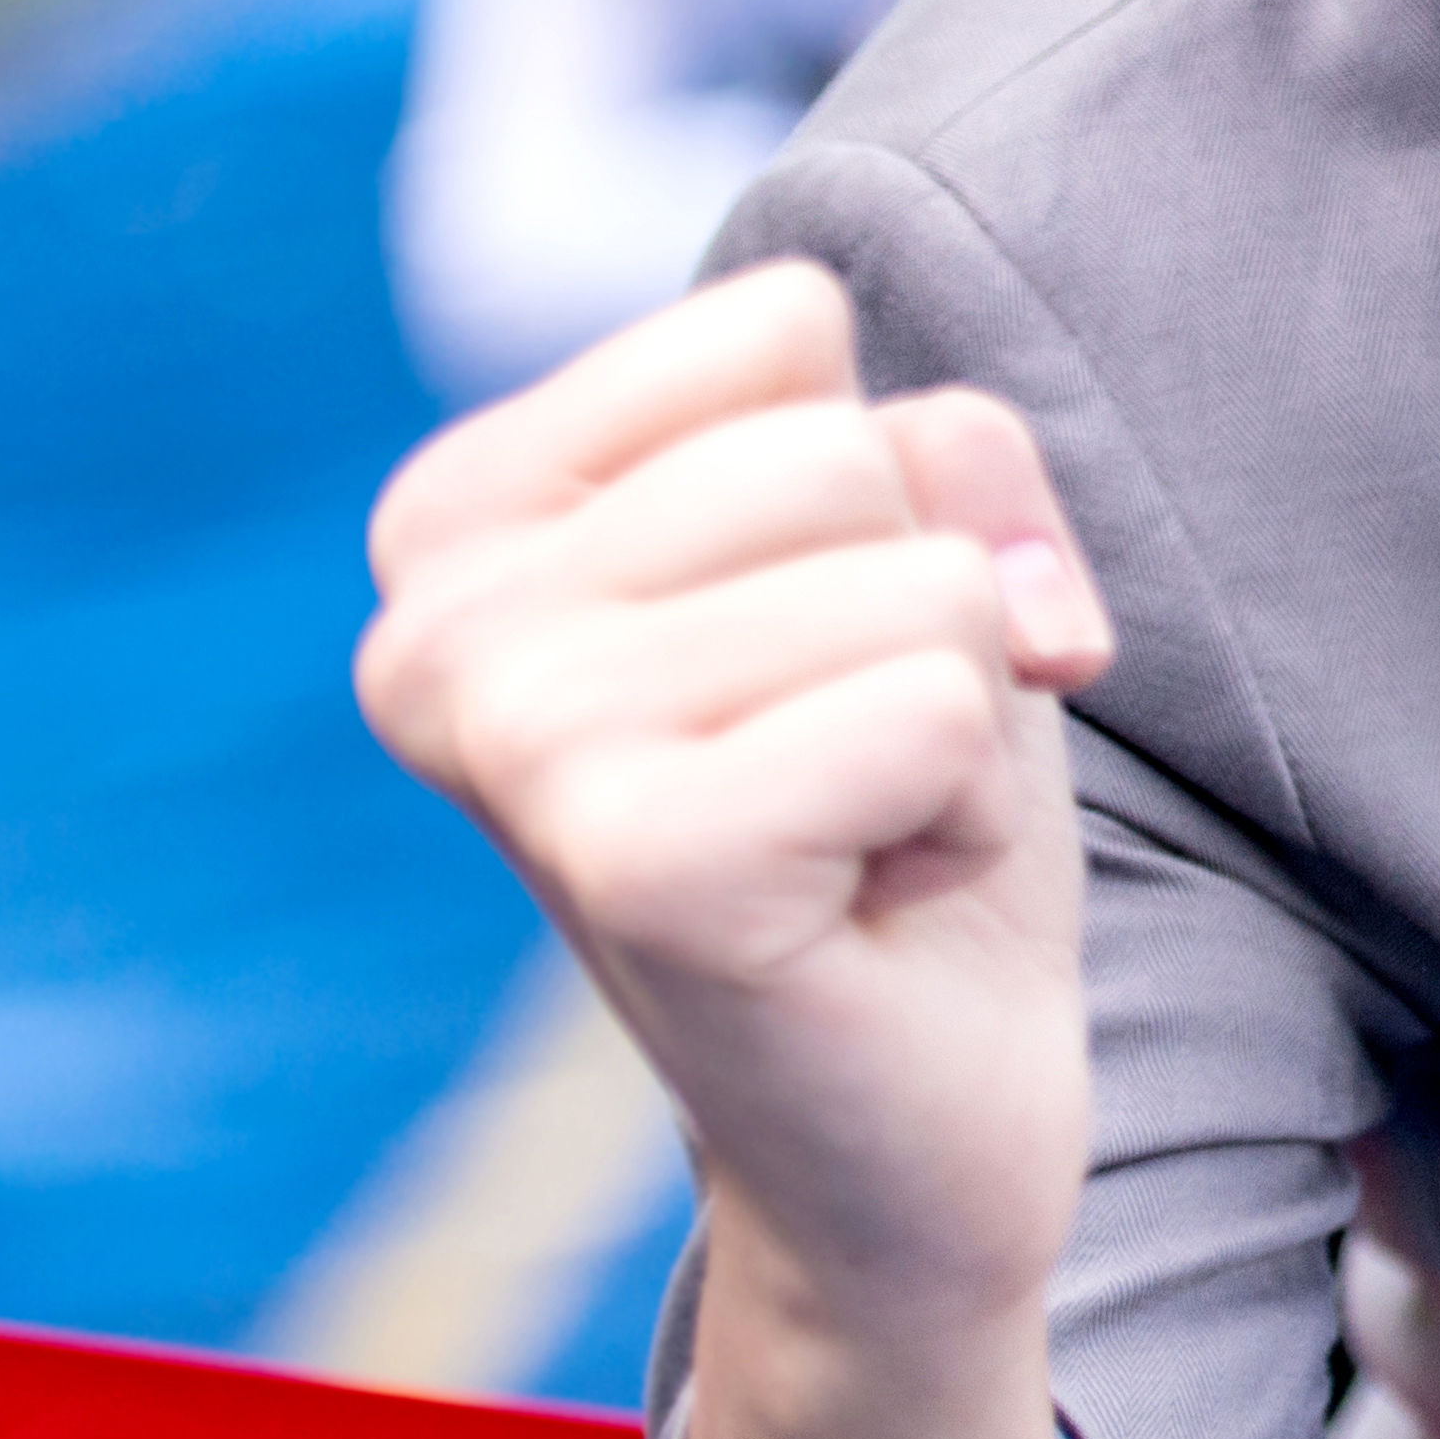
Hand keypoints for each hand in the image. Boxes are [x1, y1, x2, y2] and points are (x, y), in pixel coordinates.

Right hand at [361, 259, 1111, 1331]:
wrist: (920, 1114)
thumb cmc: (899, 803)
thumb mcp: (923, 552)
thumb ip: (947, 447)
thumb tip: (1002, 580)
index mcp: (463, 512)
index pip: (784, 324)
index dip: (888, 480)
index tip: (822, 642)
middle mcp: (437, 623)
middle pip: (851, 452)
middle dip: (933, 605)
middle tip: (858, 765)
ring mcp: (517, 744)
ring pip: (920, 577)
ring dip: (958, 716)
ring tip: (861, 827)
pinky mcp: (638, 864)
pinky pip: (938, 705)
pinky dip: (971, 805)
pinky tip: (874, 898)